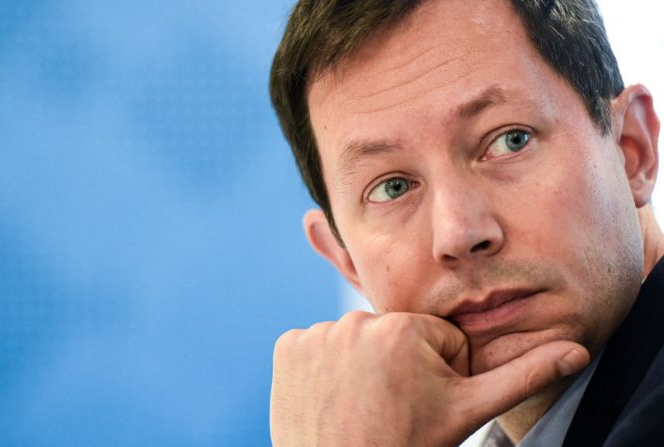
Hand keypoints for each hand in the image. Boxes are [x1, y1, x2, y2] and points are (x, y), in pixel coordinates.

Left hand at [270, 311, 588, 446]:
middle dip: (402, 366)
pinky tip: (334, 398)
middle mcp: (354, 319)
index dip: (440, 372)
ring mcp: (315, 333)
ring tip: (364, 404)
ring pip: (357, 341)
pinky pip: (318, 347)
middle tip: (393, 407)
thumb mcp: (468, 412)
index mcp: (404, 328)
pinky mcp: (287, 348)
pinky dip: (326, 369)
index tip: (423, 402)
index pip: (436, 338)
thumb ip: (522, 376)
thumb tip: (576, 350)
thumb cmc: (405, 445)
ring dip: (363, 366)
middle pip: (395, 336)